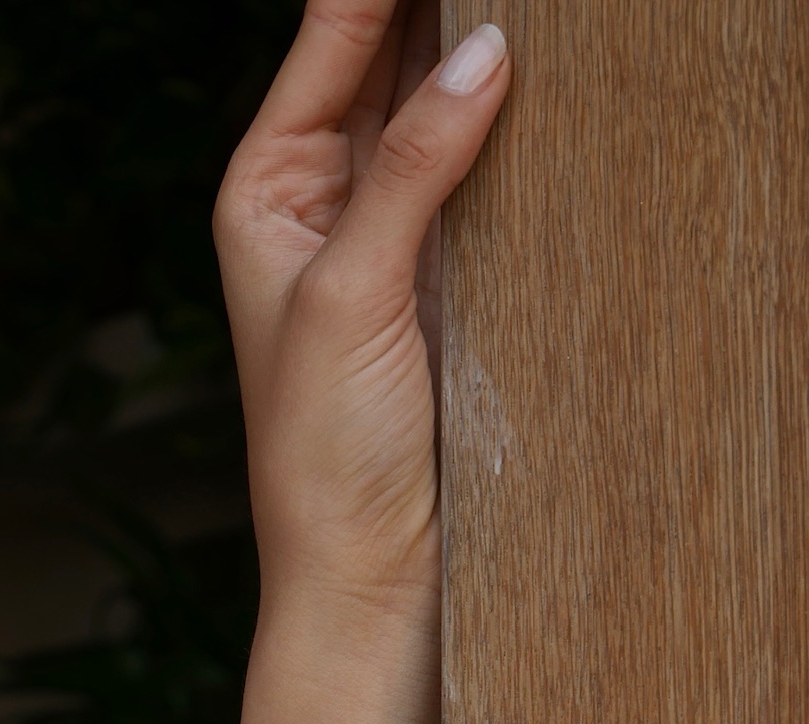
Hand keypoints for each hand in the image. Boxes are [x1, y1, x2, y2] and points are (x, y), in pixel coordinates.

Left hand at [215, 1, 509, 631]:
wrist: (372, 576)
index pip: (332, 33)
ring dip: (484, 49)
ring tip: (537, 15)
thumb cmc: (323, 457)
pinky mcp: (456, 273)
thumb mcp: (350, 296)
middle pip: (390, 52)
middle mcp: (326, 199)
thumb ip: (408, 169)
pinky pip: (490, 167)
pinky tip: (548, 73)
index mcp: (267, 189)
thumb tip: (482, 52)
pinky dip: (518, 120)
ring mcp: (396, 232)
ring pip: (445, 101)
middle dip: (442, 6)